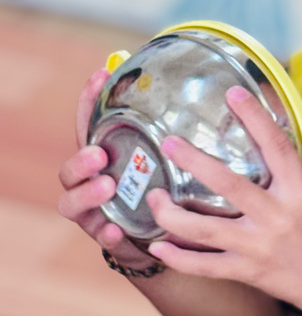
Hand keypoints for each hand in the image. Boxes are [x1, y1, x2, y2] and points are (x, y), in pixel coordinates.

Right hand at [58, 67, 158, 270]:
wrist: (163, 241)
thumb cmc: (164, 190)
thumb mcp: (167, 159)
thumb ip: (175, 133)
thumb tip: (217, 89)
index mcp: (105, 159)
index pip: (89, 125)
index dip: (89, 100)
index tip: (100, 75)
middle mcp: (92, 183)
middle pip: (70, 169)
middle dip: (81, 159)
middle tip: (99, 153)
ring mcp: (96, 213)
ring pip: (73, 203)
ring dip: (87, 194)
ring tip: (107, 185)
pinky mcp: (110, 240)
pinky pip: (102, 238)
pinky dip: (107, 234)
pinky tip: (115, 231)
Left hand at [146, 86, 301, 315]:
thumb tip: (281, 140)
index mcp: (300, 191)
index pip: (276, 147)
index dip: (254, 117)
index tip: (233, 93)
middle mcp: (276, 217)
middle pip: (228, 185)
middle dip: (194, 162)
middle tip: (168, 144)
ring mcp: (259, 247)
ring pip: (206, 230)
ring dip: (172, 215)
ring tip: (153, 196)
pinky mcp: (248, 271)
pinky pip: (206, 266)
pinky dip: (179, 259)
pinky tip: (157, 247)